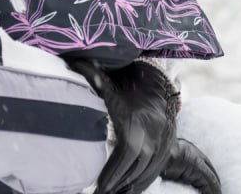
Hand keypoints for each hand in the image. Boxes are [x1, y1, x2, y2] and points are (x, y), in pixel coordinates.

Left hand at [67, 59, 179, 193]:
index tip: (100, 187)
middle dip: (118, 185)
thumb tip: (72, 61)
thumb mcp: (110, 84)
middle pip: (136, 169)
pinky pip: (156, 172)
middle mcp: (153, 136)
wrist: (161, 86)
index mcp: (136, 123)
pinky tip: (127, 191)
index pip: (126, 154)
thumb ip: (92, 76)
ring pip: (147, 174)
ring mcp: (163, 144)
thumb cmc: (128, 88)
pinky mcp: (168, 149)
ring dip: (130, 187)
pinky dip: (142, 184)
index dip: (113, 172)